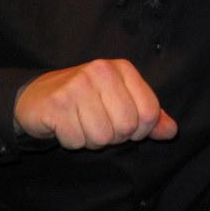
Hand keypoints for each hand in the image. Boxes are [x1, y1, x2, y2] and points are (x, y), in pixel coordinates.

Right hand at [13, 59, 177, 148]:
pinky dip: (72, 141)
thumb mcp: (121, 102)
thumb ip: (149, 117)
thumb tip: (171, 131)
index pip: (150, 112)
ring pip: (102, 136)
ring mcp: (78, 85)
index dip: (141, 130)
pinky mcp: (57, 103)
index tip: (125, 126)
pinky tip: (66, 126)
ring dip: (91, 140)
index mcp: (123, 69)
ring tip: (81, 124)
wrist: (38, 97)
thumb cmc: (86, 100)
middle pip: (127, 126)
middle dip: (114, 136)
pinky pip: (77, 140)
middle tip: (99, 125)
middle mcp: (101, 71)